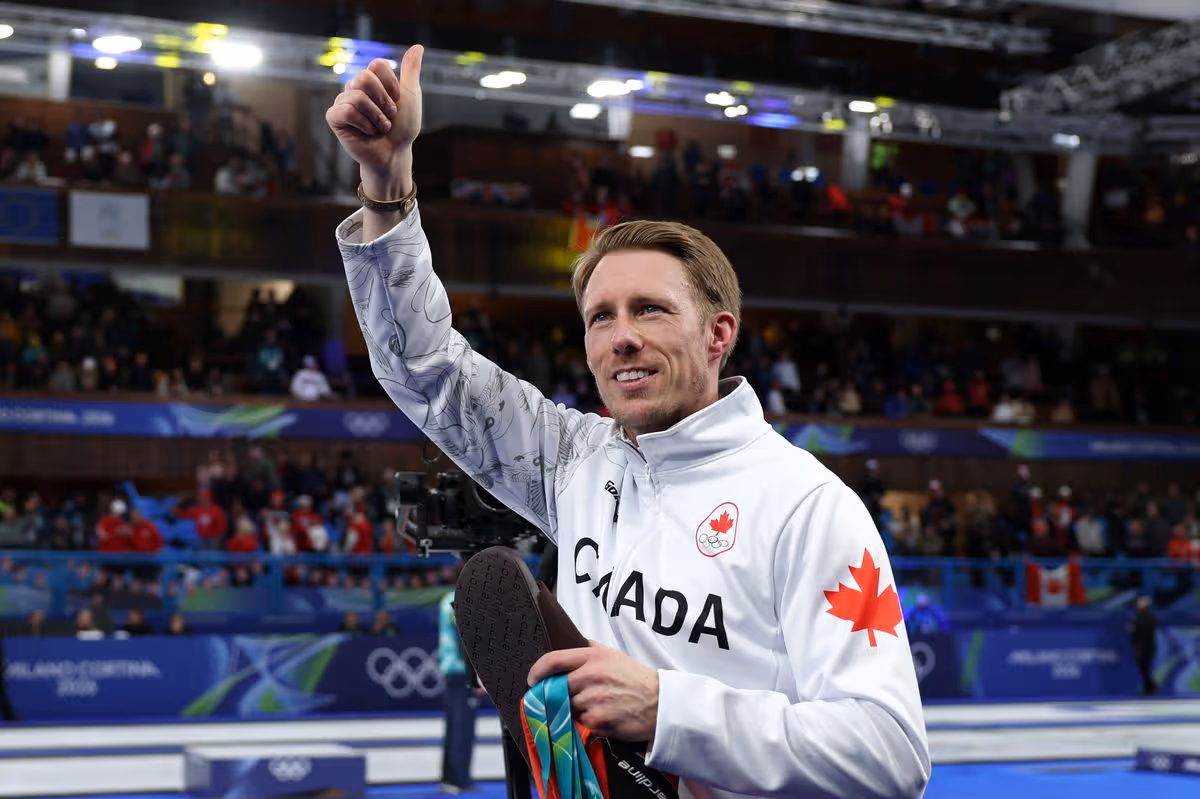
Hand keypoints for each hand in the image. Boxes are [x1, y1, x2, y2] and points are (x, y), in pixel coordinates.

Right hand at [325, 46, 422, 185]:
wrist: (395, 153)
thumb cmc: (403, 127)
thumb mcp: (411, 95)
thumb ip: (410, 70)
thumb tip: (418, 46)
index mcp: (371, 79)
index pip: (376, 65)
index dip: (391, 85)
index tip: (397, 101)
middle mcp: (355, 87)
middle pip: (364, 77)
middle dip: (383, 101)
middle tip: (389, 116)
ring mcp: (343, 101)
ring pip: (357, 96)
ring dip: (377, 117)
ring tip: (380, 128)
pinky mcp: (335, 118)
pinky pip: (347, 111)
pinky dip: (363, 124)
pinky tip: (366, 132)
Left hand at [528, 641, 658, 742]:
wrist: (660, 703)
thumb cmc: (636, 678)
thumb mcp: (614, 654)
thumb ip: (591, 649)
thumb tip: (571, 643)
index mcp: (593, 656)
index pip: (553, 660)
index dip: (537, 671)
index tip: (532, 679)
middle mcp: (590, 676)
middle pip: (556, 687)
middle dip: (556, 695)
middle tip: (564, 698)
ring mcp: (593, 699)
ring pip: (568, 707)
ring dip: (575, 709)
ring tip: (596, 705)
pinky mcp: (597, 720)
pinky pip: (580, 722)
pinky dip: (587, 722)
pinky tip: (604, 716)